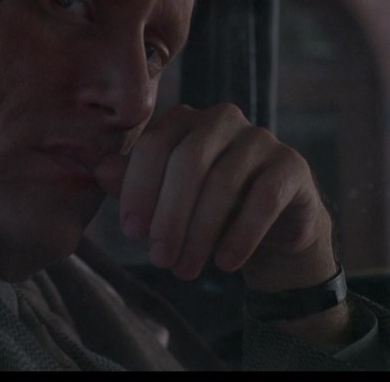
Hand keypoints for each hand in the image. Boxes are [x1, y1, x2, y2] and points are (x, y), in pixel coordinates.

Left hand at [94, 103, 338, 292]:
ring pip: (223, 181)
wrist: (271, 230)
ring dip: (200, 233)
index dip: (139, 189)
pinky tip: (225, 263)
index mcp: (186, 120)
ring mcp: (261, 139)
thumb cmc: (208, 210)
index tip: (131, 233)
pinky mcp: (291, 165)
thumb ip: (133, 182)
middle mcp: (223, 119)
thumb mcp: (165, 199)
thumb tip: (98, 170)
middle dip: (169, 215)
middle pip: (189, 160)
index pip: (155, 144)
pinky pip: (264, 198)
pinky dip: (240, 235)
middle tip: (159, 259)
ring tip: (186, 269)